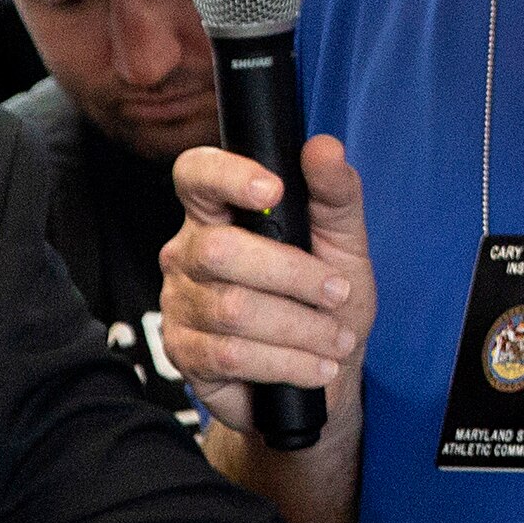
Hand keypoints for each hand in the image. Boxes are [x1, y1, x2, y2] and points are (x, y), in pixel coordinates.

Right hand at [161, 134, 370, 436]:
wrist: (324, 375)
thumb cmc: (327, 299)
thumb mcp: (343, 243)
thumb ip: (335, 195)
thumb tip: (324, 147)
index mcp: (219, 213)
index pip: (196, 175)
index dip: (227, 175)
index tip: (275, 189)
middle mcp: (188, 253)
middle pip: (219, 250)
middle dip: (292, 274)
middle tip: (339, 293)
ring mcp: (180, 303)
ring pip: (231, 309)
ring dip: (299, 328)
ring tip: (337, 341)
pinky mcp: (184, 353)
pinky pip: (230, 355)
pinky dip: (286, 362)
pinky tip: (316, 367)